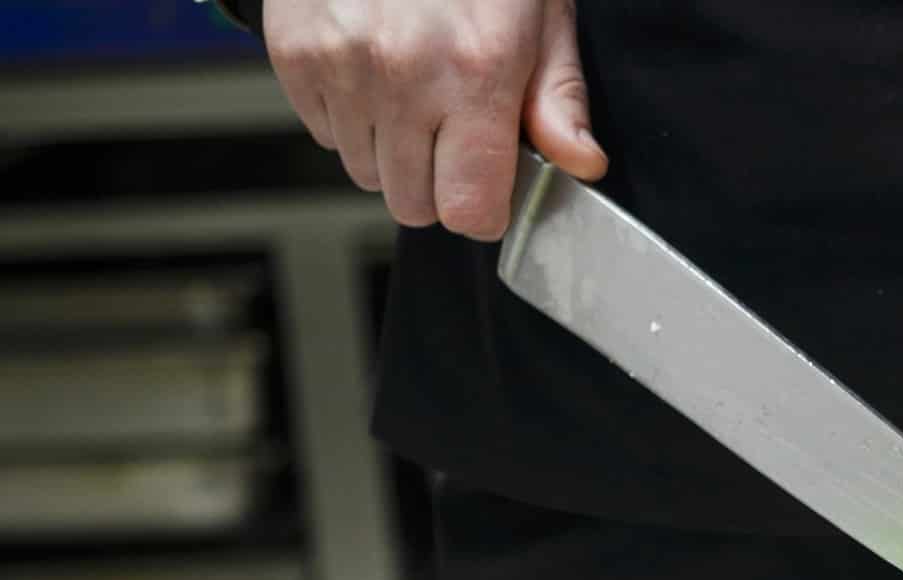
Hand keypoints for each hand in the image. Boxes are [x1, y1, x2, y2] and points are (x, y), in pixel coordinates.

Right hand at [262, 0, 607, 239]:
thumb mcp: (540, 13)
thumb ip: (558, 97)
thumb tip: (581, 164)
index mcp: (477, 70)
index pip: (469, 210)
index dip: (483, 208)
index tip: (489, 185)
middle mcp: (405, 74)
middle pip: (414, 205)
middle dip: (438, 183)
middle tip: (452, 131)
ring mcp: (343, 65)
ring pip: (366, 174)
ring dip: (392, 151)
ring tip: (412, 90)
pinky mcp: (295, 53)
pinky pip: (324, 134)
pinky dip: (350, 117)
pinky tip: (373, 70)